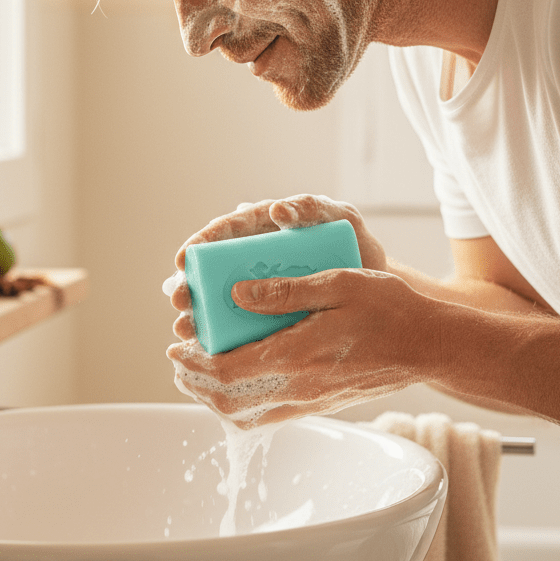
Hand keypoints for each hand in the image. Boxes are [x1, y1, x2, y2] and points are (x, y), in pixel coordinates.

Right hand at [164, 195, 388, 350]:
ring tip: (185, 329)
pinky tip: (208, 352)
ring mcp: (260, 291)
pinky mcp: (269, 318)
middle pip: (212, 272)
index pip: (224, 233)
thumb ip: (312, 208)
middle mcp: (254, 260)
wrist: (379, 287)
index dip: (200, 245)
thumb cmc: (355, 244)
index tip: (184, 259)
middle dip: (190, 287)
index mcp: (264, 230)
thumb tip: (277, 209)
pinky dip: (221, 339)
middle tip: (180, 300)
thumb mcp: (339, 218)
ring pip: (219, 303)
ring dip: (198, 316)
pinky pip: (239, 328)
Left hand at [166, 266, 436, 426]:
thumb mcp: (338, 283)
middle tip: (179, 358)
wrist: (428, 346)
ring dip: (212, 398)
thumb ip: (285, 290)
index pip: (226, 370)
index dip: (194, 361)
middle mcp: (299, 388)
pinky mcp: (318, 406)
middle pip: (227, 400)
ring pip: (244, 417)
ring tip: (197, 373)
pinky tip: (234, 386)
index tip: (178, 343)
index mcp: (298, 356)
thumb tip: (237, 293)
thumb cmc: (388, 308)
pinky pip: (268, 418)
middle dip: (194, 381)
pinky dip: (240, 408)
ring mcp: (309, 402)